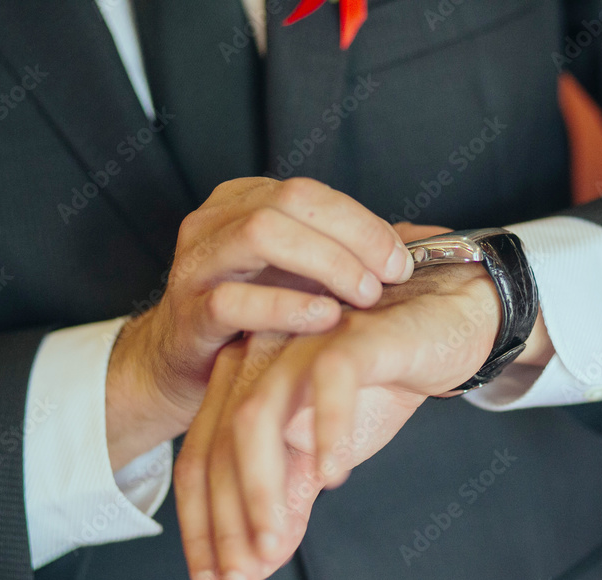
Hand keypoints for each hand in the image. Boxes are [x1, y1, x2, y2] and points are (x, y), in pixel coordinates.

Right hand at [105, 178, 414, 469]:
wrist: (182, 366)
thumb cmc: (250, 318)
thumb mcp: (295, 275)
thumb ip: (342, 254)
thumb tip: (420, 243)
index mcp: (241, 202)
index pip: (309, 192)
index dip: (362, 223)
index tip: (399, 260)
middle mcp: (213, 223)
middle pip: (289, 202)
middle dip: (352, 237)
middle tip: (389, 278)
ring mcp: (195, 266)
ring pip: (261, 235)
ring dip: (326, 263)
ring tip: (364, 296)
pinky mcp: (188, 315)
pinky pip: (234, 300)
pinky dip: (288, 306)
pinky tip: (326, 319)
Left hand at [175, 227, 550, 579]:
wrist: (443, 326)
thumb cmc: (379, 384)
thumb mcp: (326, 451)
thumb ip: (291, 497)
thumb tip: (259, 564)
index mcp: (241, 385)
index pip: (202, 462)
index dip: (202, 529)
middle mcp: (258, 358)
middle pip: (219, 445)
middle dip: (226, 524)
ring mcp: (301, 342)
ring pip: (257, 415)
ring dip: (261, 486)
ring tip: (274, 544)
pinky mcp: (352, 333)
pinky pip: (329, 379)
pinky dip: (327, 428)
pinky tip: (334, 474)